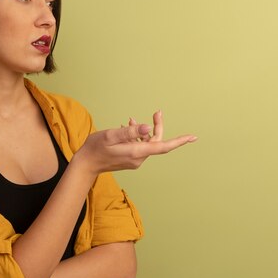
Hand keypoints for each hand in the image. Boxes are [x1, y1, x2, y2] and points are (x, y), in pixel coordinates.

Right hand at [74, 110, 195, 174]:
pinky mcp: (130, 160)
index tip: (192, 137)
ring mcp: (134, 160)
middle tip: (157, 112)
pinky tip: (126, 128)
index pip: (163, 146)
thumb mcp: (109, 135)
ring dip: (142, 131)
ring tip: (130, 120)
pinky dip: (136, 136)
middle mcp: (138, 158)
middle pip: (156, 142)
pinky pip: (139, 146)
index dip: (179, 141)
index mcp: (136, 152)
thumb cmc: (95, 148)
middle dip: (157, 127)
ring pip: (147, 143)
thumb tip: (147, 127)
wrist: (85, 164)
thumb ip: (129, 132)